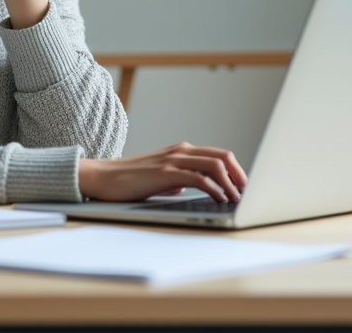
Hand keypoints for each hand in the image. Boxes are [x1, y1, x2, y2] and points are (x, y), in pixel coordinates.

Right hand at [78, 142, 246, 202]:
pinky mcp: (165, 173)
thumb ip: (177, 179)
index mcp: (181, 151)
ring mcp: (173, 160)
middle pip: (223, 156)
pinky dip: (214, 188)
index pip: (218, 155)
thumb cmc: (129, 181)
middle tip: (248, 193)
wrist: (102, 178)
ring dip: (231, 183)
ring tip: (237, 199)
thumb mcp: (160, 178)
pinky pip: (199, 178)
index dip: (236, 170)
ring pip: (215, 164)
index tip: (245, 187)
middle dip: (240, 175)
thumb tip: (192, 188)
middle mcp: (180, 151)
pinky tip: (220, 199)